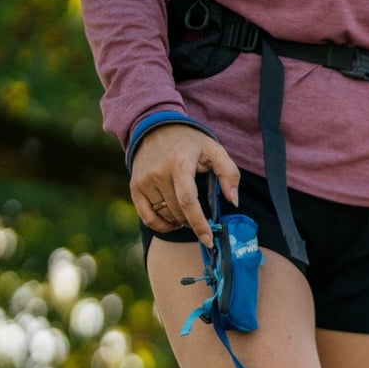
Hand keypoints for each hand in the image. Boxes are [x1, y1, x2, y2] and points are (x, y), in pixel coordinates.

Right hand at [130, 124, 240, 247]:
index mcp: (180, 165)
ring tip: (187, 214)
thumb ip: (230, 174)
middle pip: (178, 212)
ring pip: (164, 216)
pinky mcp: (134, 187)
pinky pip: (147, 218)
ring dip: (179, 222)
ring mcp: (144, 181)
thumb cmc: (190, 143)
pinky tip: (173, 222)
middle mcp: (158, 173)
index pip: (188, 201)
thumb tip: (234, 200)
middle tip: (202, 219)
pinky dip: (161, 226)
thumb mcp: (215, 150)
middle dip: (193, 222)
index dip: (198, 223)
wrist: (156, 128)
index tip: (208, 239)